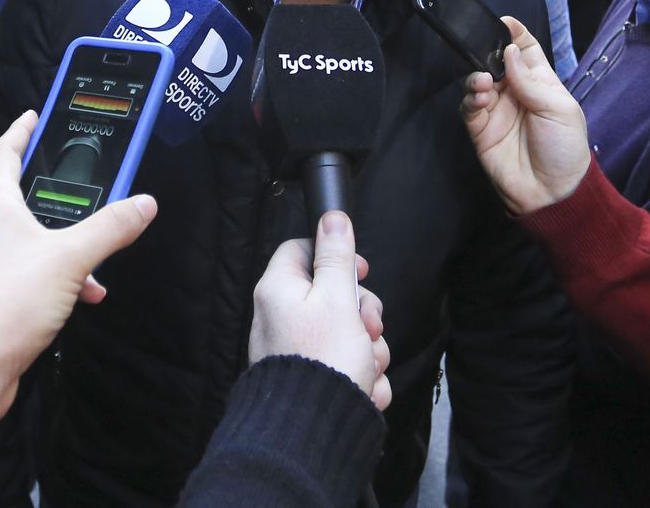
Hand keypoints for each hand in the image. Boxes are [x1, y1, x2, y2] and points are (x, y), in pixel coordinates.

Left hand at [0, 111, 156, 420]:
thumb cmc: (4, 302)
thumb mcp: (70, 258)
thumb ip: (110, 228)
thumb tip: (144, 203)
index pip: (2, 153)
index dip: (19, 131)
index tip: (32, 115)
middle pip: (14, 194)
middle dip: (47, 187)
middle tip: (75, 176)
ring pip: (28, 239)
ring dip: (62, 242)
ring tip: (96, 253)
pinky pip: (30, 273)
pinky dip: (59, 277)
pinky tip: (84, 294)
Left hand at [250, 212, 390, 410]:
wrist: (313, 432)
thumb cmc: (323, 359)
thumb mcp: (337, 298)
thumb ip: (337, 257)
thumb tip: (332, 218)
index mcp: (279, 291)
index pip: (302, 250)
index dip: (334, 254)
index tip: (360, 271)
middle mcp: (281, 318)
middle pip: (332, 296)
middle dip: (363, 314)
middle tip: (369, 328)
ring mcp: (296, 352)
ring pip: (347, 334)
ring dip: (369, 349)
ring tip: (366, 367)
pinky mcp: (313, 379)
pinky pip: (346, 366)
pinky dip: (361, 377)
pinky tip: (363, 389)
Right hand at [460, 16, 590, 215]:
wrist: (553, 193)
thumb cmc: (565, 148)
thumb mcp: (559, 109)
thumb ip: (530, 81)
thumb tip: (508, 52)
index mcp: (540, 82)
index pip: (525, 49)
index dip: (514, 34)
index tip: (503, 22)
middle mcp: (515, 92)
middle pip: (495, 61)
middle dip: (486, 51)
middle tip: (479, 45)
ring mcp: (497, 110)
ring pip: (478, 81)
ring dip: (477, 76)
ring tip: (483, 82)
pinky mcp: (481, 129)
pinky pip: (469, 107)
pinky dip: (471, 98)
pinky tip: (480, 98)